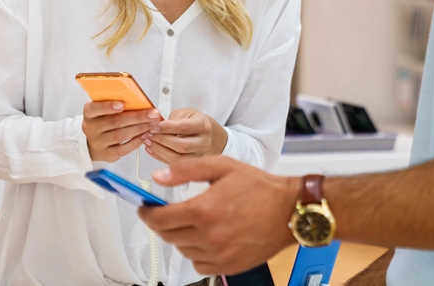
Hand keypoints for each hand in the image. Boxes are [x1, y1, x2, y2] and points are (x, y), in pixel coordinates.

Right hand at [82, 101, 160, 162]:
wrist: (94, 142)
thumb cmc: (103, 121)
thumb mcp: (103, 110)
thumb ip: (115, 104)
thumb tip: (138, 100)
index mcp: (89, 113)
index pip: (94, 109)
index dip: (108, 106)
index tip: (122, 104)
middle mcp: (90, 128)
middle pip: (114, 122)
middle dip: (136, 117)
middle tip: (152, 114)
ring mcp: (98, 143)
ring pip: (120, 135)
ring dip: (139, 129)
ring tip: (152, 124)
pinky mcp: (106, 154)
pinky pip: (123, 149)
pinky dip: (136, 142)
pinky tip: (145, 135)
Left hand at [137, 156, 298, 275]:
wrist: (289, 210)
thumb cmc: (259, 187)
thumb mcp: (220, 166)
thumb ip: (185, 170)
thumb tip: (158, 176)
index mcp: (203, 210)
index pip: (159, 219)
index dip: (146, 213)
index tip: (145, 208)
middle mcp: (208, 236)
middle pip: (168, 235)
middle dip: (162, 223)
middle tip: (166, 213)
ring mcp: (218, 255)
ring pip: (182, 250)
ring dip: (180, 237)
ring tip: (194, 222)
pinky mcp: (228, 266)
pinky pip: (198, 264)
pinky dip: (196, 252)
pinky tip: (207, 238)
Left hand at [144, 108, 227, 163]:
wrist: (206, 134)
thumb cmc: (192, 121)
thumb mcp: (185, 114)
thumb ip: (172, 120)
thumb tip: (154, 127)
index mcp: (203, 125)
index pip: (184, 127)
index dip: (167, 128)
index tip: (153, 127)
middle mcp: (204, 142)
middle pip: (183, 146)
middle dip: (162, 141)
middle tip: (149, 135)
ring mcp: (200, 155)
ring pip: (179, 159)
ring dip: (160, 151)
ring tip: (148, 142)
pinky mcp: (193, 165)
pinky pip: (175, 164)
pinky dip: (160, 157)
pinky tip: (151, 150)